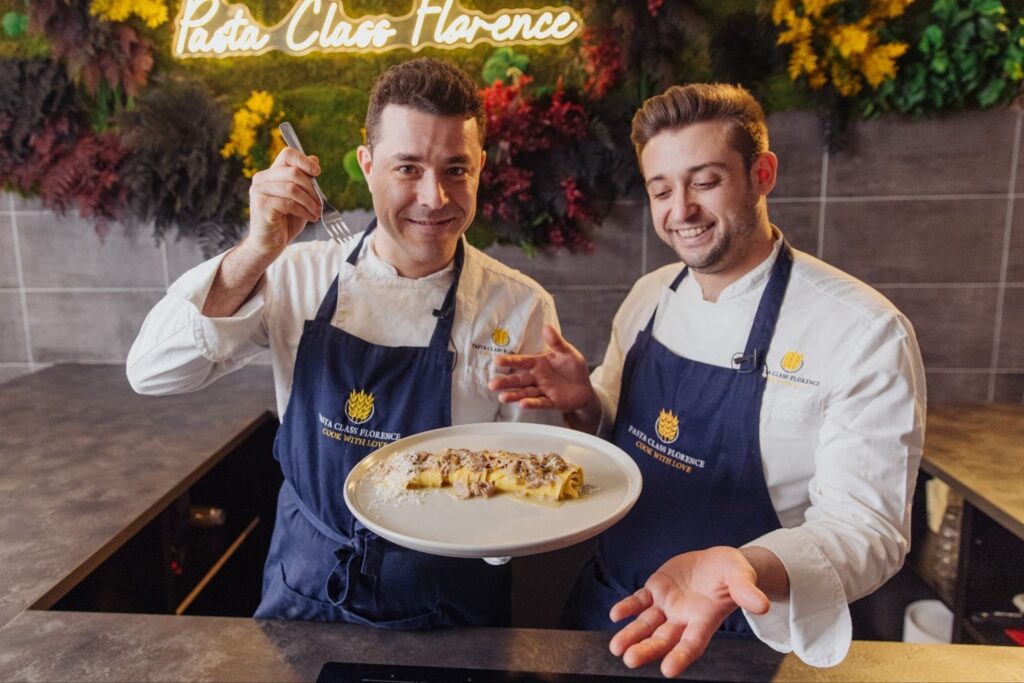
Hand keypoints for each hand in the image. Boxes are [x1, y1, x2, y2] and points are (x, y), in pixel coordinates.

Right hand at [244, 147, 322, 262]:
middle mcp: (261, 179)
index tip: (317, 172)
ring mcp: (259, 191)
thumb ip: (305, 180)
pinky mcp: (262, 205)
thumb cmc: (285, 221)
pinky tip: (309, 217)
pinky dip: (304, 211)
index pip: (287, 154)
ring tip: (316, 212)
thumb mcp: (300, 198)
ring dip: (310, 202)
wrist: (270, 244)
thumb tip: (315, 159)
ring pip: (292, 188)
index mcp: (271, 173)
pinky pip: (289, 202)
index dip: (304, 160)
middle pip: (293, 172)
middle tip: (320, 203)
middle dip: (312, 188)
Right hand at [488, 325, 596, 413]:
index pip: (522, 361)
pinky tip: (523, 404)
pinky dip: (532, 403)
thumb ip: (556, 342)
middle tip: (492, 385)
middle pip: (519, 380)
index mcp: (538, 363)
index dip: (509, 361)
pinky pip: (541, 403)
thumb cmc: (574, 368)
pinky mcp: (551, 402)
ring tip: (502, 397)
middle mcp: (537, 378)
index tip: (496, 360)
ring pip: (525, 393)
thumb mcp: (568, 352)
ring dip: (514, 395)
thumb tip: (547, 327)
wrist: (585, 388)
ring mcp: (543, 391)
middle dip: (505, 382)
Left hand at [608, 547, 770, 678]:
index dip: (681, 656)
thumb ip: (747, 591)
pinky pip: (638, 601)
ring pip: (646, 624)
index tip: (668, 670)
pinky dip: (627, 607)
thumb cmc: (733, 574)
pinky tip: (615, 615)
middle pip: (663, 638)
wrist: (719, 562)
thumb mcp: (742, 577)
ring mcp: (667, 605)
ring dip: (631, 635)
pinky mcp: (656, 589)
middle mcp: (683, 617)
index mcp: (705, 619)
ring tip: (616, 648)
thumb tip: (762, 605)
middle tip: (630, 659)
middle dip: (647, 649)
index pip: (692, 643)